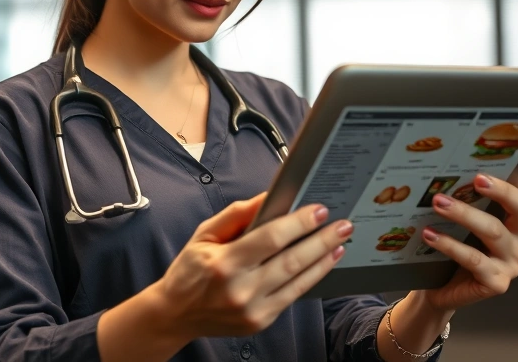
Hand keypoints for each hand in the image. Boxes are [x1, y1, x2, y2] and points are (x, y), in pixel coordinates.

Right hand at [149, 193, 353, 339]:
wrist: (175, 314)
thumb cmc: (190, 270)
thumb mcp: (204, 234)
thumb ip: (236, 214)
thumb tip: (268, 196)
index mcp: (224, 262)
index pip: (270, 238)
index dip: (298, 223)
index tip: (319, 210)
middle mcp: (240, 289)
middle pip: (291, 260)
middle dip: (321, 240)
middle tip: (342, 224)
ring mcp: (252, 309)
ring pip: (298, 280)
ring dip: (323, 259)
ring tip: (340, 242)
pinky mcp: (260, 322)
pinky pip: (293, 296)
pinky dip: (312, 278)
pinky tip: (324, 263)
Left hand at [414, 174, 517, 312]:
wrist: (441, 289)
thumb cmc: (455, 249)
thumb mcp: (463, 226)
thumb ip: (466, 205)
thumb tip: (447, 178)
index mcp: (517, 226)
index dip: (503, 189)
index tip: (478, 177)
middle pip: (507, 216)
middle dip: (479, 200)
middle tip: (445, 194)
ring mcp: (511, 267)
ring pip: (491, 233)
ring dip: (462, 216)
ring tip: (437, 205)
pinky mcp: (497, 284)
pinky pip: (474, 259)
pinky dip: (450, 245)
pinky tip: (430, 235)